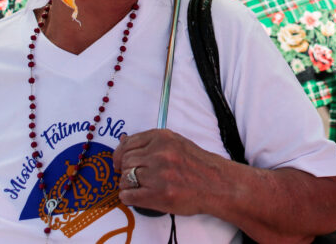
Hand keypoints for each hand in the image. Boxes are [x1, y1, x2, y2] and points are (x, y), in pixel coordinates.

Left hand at [111, 129, 230, 215]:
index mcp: (162, 138)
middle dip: (125, 170)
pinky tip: (137, 196)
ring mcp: (158, 175)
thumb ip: (151, 142)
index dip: (120, 154)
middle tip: (133, 177)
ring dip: (128, 185)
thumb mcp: (176, 143)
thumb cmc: (197, 164)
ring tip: (139, 187)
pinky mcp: (157, 195)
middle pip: (125, 162)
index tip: (119, 162)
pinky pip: (128, 195)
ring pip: (125, 179)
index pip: (128, 143)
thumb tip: (123, 142)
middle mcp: (159, 154)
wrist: (216, 184)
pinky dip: (128, 197)